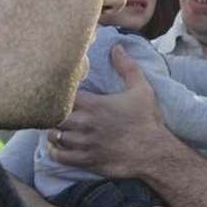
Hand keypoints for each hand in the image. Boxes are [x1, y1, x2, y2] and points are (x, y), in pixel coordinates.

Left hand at [49, 45, 172, 178]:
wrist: (153, 152)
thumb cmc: (147, 120)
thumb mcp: (142, 90)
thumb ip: (127, 67)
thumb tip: (117, 47)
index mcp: (95, 105)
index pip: (64, 96)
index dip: (58, 94)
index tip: (60, 93)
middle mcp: (85, 124)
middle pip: (54, 116)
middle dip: (53, 114)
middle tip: (55, 112)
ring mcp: (84, 143)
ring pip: (54, 136)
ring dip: (54, 132)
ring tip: (57, 128)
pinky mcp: (86, 160)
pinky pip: (60, 156)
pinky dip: (56, 151)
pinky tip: (59, 147)